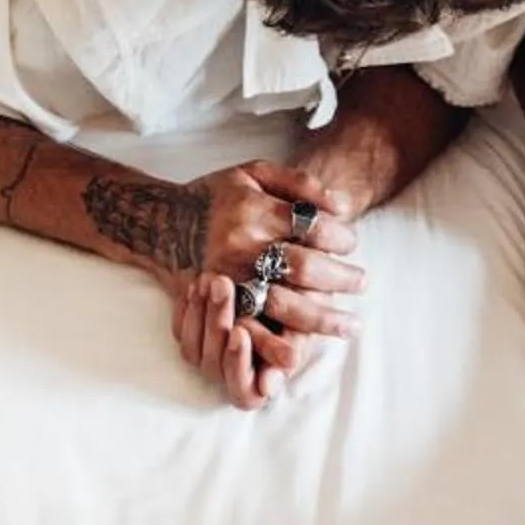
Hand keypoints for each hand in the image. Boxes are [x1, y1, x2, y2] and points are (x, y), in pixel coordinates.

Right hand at [180, 158, 367, 328]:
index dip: (341, 237)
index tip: (350, 242)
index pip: (312, 228)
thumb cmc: (218, 196)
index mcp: (253, 211)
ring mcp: (228, 280)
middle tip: (362, 282)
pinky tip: (302, 352)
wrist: (162, 222)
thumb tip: (343, 206)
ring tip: (351, 325)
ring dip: (323, 319)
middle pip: (304, 270)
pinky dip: (277, 344)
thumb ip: (300, 183)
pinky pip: (252, 329)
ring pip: (283, 307)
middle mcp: (240, 247)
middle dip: (341, 279)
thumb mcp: (255, 172)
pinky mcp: (217, 304)